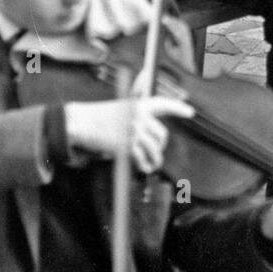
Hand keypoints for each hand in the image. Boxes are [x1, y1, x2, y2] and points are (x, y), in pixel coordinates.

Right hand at [64, 96, 193, 173]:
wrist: (82, 121)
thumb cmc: (99, 116)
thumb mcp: (120, 107)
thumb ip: (136, 113)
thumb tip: (149, 128)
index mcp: (139, 104)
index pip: (163, 104)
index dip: (178, 108)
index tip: (190, 112)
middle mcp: (139, 116)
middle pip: (161, 134)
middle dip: (160, 145)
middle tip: (155, 150)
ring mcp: (134, 130)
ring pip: (154, 148)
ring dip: (155, 159)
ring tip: (153, 164)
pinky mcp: (127, 145)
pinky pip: (142, 159)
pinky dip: (144, 165)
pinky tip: (144, 167)